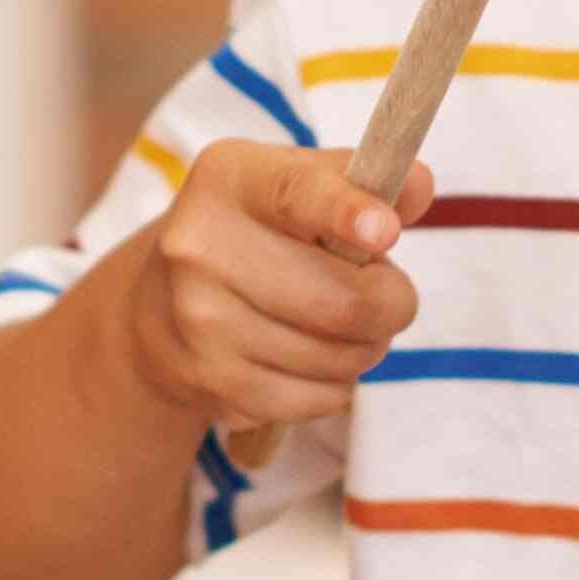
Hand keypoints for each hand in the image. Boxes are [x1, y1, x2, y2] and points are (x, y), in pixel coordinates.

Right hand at [103, 140, 440, 432]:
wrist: (159, 305)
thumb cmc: (254, 233)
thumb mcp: (294, 184)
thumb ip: (362, 181)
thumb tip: (418, 186)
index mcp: (230, 182)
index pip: (297, 195)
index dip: (347, 213)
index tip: (385, 230)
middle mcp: (202, 249)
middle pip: (343, 302)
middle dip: (391, 303)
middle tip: (385, 292)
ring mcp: (202, 322)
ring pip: (339, 357)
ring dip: (366, 346)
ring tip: (341, 323)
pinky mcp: (212, 381)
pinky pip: (318, 398)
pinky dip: (335, 384)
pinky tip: (310, 356)